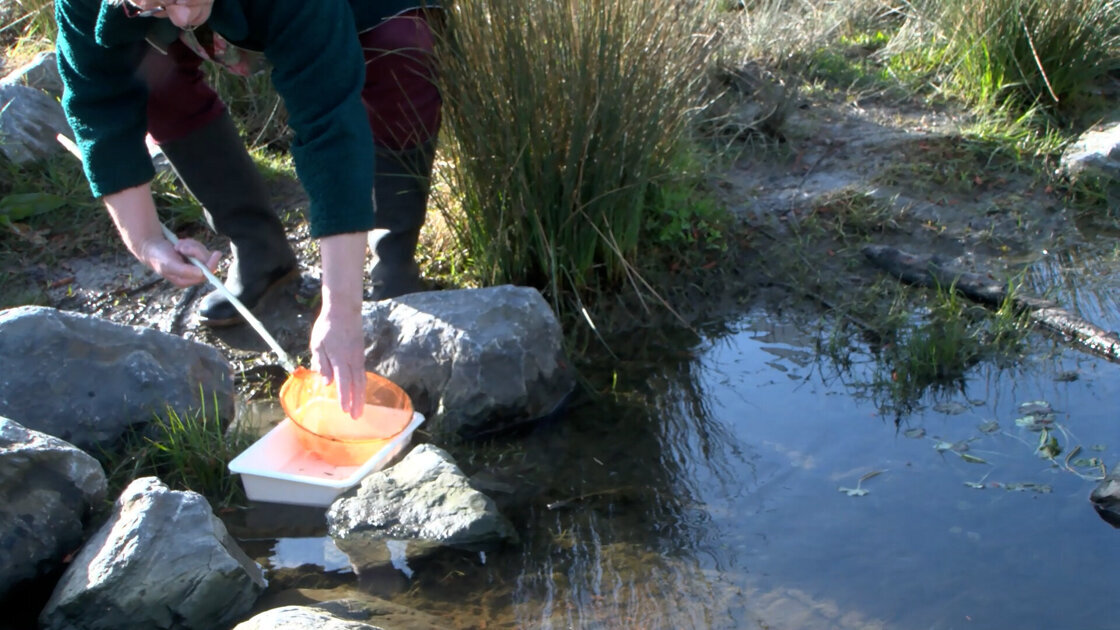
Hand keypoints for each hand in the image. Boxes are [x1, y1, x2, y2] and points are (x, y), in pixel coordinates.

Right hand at [102, 184, 220, 287]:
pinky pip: (198, 247)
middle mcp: (190, 274)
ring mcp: (192, 264)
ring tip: (177, 245)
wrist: (150, 245)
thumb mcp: (169, 264)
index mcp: (185, 280)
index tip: (216, 253)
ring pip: (203, 253)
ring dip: (190, 245)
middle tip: (180, 246)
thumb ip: (185, 270)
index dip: (211, 264)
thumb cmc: (158, 256)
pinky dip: (190, 243)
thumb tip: (201, 274)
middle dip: (195, 250)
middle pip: (205, 262)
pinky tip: (179, 244)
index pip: (204, 275)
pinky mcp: (191, 255)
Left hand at [309, 302, 366, 418]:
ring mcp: (358, 357)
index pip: (343, 382)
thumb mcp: (318, 344)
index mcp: (339, 358)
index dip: (344, 397)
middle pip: (356, 385)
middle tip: (356, 418)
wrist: (344, 310)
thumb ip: (322, 364)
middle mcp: (352, 360)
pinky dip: (362, 386)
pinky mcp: (360, 354)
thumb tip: (326, 383)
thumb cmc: (327, 327)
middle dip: (356, 402)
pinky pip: (363, 374)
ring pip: (362, 381)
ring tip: (360, 410)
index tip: (344, 411)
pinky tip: (360, 392)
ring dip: (361, 397)